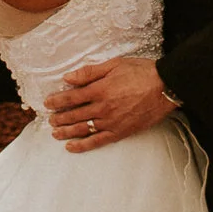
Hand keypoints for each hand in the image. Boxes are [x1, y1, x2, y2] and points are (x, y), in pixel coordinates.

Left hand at [46, 55, 176, 148]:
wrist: (164, 88)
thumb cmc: (141, 73)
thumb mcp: (114, 64)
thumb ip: (90, 72)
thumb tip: (68, 78)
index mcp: (99, 90)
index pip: (71, 97)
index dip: (57, 100)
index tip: (47, 103)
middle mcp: (102, 108)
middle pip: (74, 115)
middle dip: (59, 117)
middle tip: (50, 119)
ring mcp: (110, 122)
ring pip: (82, 129)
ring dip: (66, 132)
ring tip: (55, 133)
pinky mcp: (120, 132)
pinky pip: (97, 141)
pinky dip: (82, 145)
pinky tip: (71, 147)